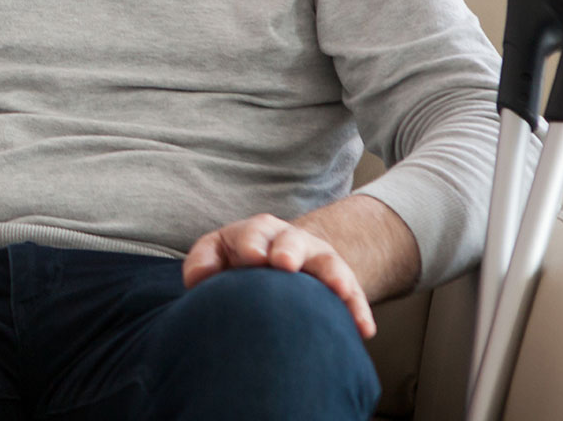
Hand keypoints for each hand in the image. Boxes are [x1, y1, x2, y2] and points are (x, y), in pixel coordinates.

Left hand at [183, 213, 375, 337]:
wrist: (280, 263)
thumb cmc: (239, 262)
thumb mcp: (218, 254)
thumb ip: (203, 263)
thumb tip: (198, 280)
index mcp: (258, 233)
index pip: (253, 233)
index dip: (252, 243)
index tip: (252, 258)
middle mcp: (291, 241)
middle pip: (292, 240)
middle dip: (289, 250)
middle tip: (285, 264)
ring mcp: (318, 260)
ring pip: (329, 263)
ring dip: (333, 276)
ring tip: (338, 290)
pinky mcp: (340, 283)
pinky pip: (352, 294)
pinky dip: (358, 309)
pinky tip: (364, 329)